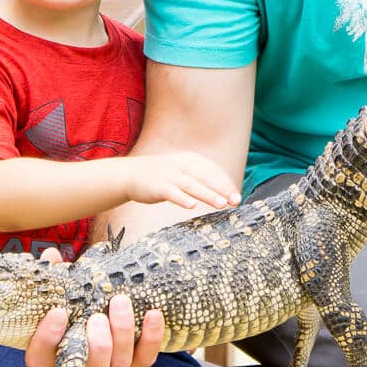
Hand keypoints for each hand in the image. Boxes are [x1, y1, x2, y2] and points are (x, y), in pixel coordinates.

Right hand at [25, 250, 163, 366]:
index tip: (58, 312)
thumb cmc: (68, 316)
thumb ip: (53, 283)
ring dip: (122, 334)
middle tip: (98, 316)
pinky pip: (145, 359)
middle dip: (98, 345)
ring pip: (118, 366)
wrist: (93, 332)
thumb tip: (51, 256)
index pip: (39, 361)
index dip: (47, 339)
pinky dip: (151, 337)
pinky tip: (152, 314)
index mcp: (47, 364)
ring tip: (121, 303)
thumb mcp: (56, 301)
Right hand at [122, 150, 240, 210]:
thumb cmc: (161, 175)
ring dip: (207, 194)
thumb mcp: (182, 170)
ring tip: (221, 204)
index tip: (236, 196)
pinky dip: (182, 199)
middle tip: (235, 200)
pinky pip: (172, 193)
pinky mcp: (158, 186)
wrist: (130, 174)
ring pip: (192, 185)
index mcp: (190, 160)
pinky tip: (191, 206)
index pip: (213, 170)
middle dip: (222, 189)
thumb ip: (200, 177)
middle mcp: (181, 165)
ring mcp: (169, 175)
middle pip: (206, 177)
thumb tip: (223, 190)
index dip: (226, 183)